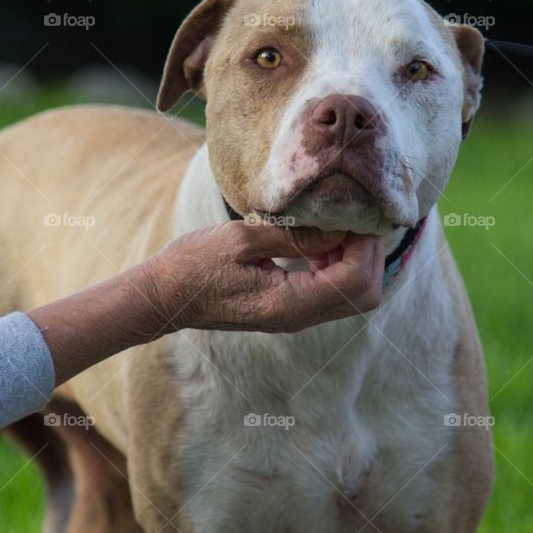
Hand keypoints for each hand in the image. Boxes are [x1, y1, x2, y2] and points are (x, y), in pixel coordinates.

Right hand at [30, 221, 384, 384]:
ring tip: (329, 227)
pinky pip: (332, 291)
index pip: (354, 281)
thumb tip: (340, 224)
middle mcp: (298, 317)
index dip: (363, 245)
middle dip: (368, 254)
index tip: (349, 214)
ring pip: (354, 295)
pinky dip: (337, 264)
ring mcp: (296, 316)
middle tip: (347, 220)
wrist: (165, 298)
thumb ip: (293, 234)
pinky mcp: (291, 308)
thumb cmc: (193, 265)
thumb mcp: (241, 239)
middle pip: (365, 294)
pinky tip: (315, 240)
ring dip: (353, 258)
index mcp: (287, 304)